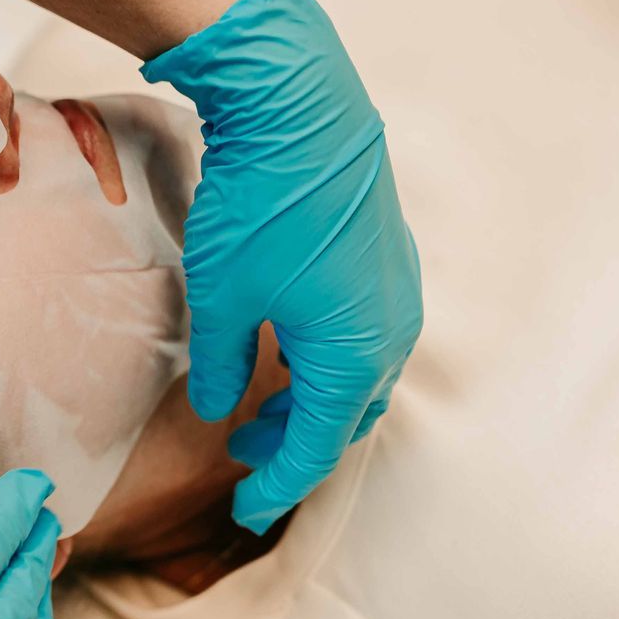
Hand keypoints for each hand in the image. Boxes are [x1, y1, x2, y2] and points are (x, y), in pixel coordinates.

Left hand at [144, 0, 422, 533]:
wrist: (301, 108)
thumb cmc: (260, 207)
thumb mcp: (223, 297)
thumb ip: (222, 365)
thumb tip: (220, 408)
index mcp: (352, 359)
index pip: (316, 450)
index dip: (276, 486)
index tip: (241, 510)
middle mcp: (391, 335)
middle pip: (345, 418)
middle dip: (294, 443)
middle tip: (240, 452)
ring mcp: (398, 295)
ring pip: (359, 377)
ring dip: (311, 399)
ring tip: (257, 401)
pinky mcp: (390, 259)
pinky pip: (366, 335)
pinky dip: (327, 358)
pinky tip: (284, 343)